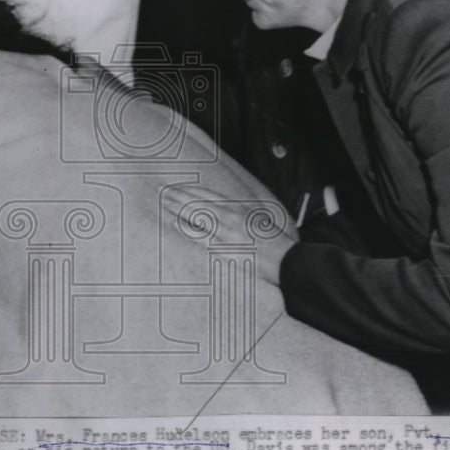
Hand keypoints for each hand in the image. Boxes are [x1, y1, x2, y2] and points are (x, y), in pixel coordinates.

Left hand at [162, 184, 297, 284]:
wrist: (287, 261)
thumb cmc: (273, 242)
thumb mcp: (258, 219)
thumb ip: (241, 212)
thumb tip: (225, 207)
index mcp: (239, 207)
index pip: (208, 195)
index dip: (190, 190)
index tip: (176, 187)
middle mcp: (231, 216)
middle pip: (198, 202)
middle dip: (178, 195)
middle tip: (162, 191)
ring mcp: (226, 232)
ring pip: (196, 215)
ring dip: (177, 208)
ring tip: (163, 202)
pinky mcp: (225, 248)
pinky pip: (200, 237)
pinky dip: (186, 229)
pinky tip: (173, 223)